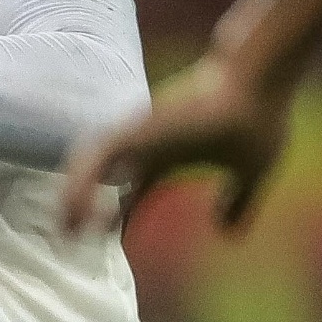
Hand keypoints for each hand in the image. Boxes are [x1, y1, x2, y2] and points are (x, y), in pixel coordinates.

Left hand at [59, 55, 289, 235]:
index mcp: (170, 155)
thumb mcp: (252, 173)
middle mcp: (148, 145)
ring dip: (72, 201)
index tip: (105, 238)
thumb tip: (227, 234)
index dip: (117, 215)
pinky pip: (94, 161)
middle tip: (68, 239)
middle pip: (104, 182)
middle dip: (84, 210)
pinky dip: (79, 186)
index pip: (133, 191)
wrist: (259, 81)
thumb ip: (239, 201)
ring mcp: (139, 135)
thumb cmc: (259, 119)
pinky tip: (73, 214)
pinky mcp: (135, 128)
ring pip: (89, 170)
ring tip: (63, 233)